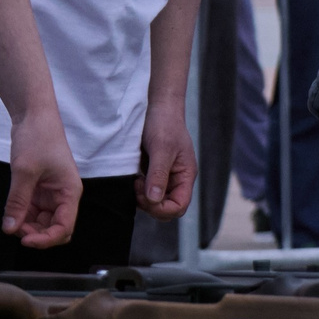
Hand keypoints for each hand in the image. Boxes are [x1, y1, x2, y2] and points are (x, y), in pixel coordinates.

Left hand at [2, 107, 80, 248]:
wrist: (35, 118)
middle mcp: (64, 196)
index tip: (24, 240)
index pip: (65, 227)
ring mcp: (52, 195)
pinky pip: (33, 213)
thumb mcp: (25, 172)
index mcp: (70, 192)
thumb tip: (10, 229)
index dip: (46, 239)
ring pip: (43, 223)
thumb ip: (18, 202)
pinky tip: (12, 212)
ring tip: (11, 218)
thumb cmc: (38, 139)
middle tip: (15, 228)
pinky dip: (23, 217)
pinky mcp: (40, 191)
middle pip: (56, 229)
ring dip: (28, 227)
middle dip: (37, 234)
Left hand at [137, 100, 196, 219]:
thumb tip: (154, 200)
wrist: (157, 109)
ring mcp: (165, 178)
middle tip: (136, 187)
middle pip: (167, 209)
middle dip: (150, 205)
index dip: (161, 208)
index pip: (179, 206)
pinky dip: (138, 191)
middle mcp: (177, 180)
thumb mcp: (162, 149)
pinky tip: (132, 178)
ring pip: (155, 203)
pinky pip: (147, 193)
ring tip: (133, 181)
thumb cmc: (164, 125)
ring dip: (142, 198)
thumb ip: (158, 175)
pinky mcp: (153, 174)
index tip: (145, 193)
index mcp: (185, 176)